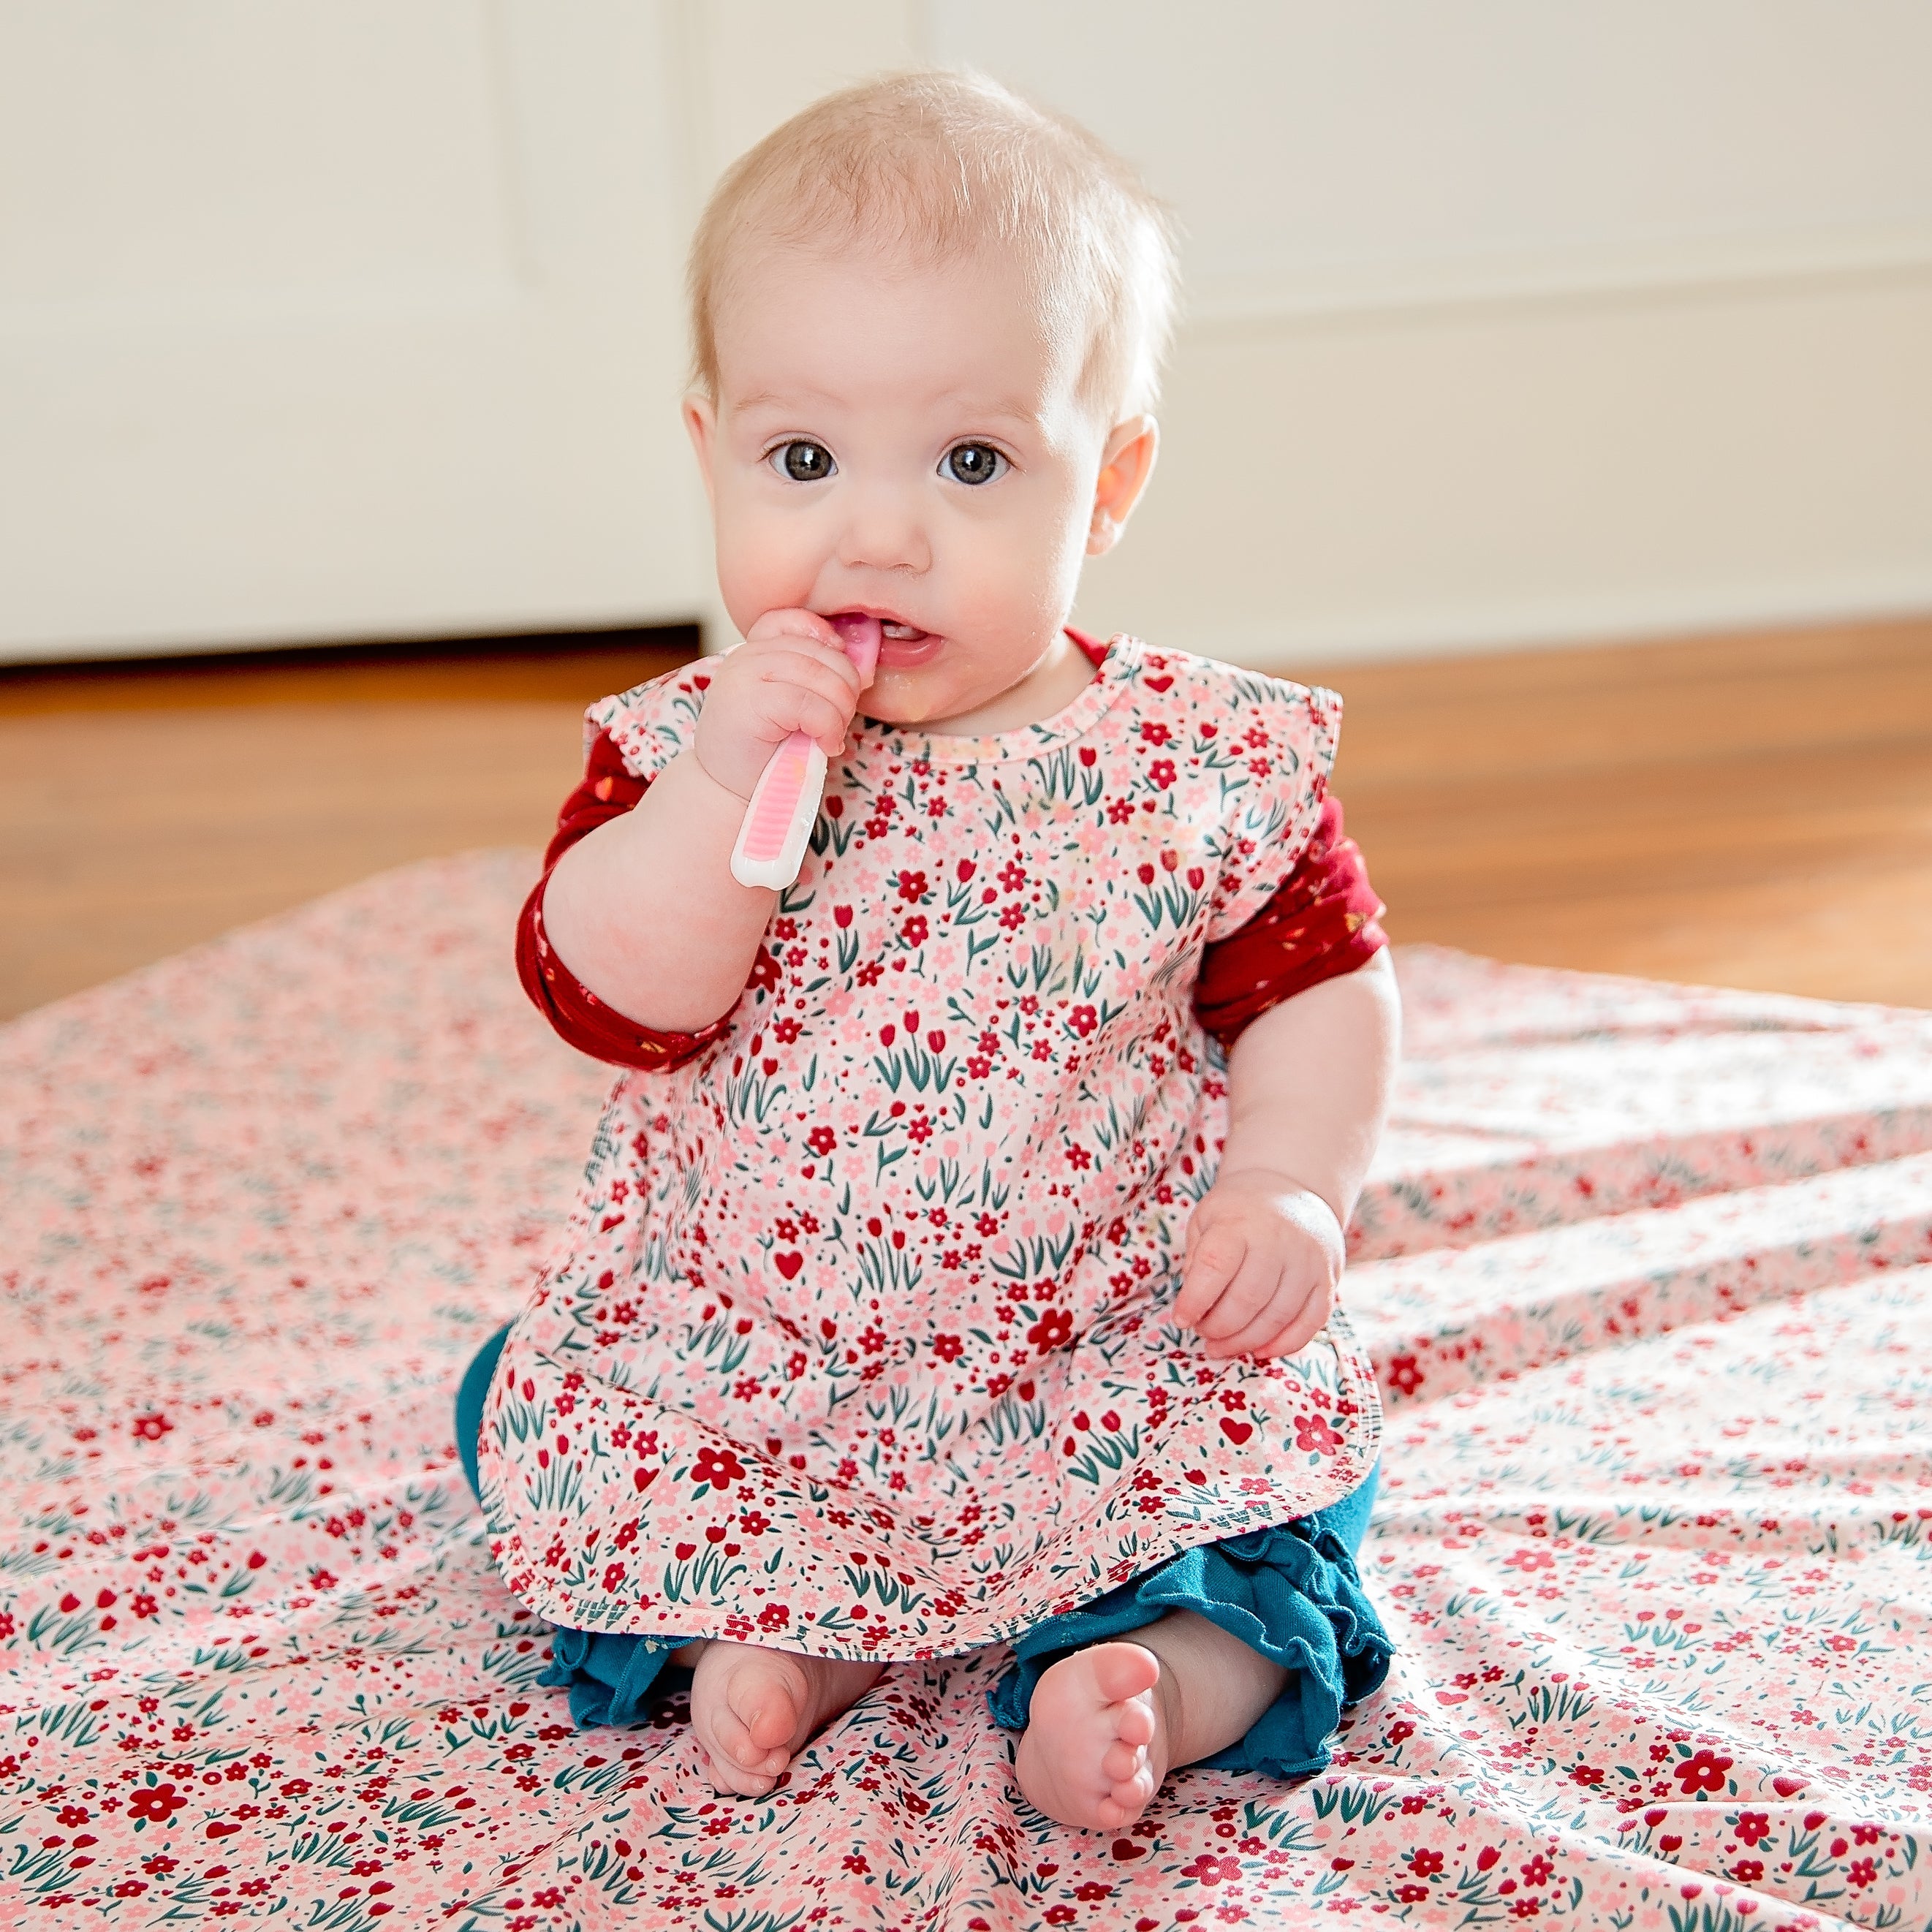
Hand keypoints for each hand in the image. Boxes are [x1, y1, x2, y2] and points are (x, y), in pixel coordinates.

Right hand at [691, 608, 866, 800]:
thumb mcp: (789, 704)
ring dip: (840, 711)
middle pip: (821, 653)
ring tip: (831, 736)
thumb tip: (863, 666)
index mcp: (754, 651)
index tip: (841, 679)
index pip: (796, 621)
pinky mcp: (751, 702)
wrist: (724, 791)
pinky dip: (829, 727)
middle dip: (846, 689)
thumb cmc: (763, 752)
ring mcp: (744, 675)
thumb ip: (812, 677)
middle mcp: (746, 656)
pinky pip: (812, 704)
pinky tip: (825, 745)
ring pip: (821, 677)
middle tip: (840, 722)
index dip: (829, 643)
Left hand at [1173, 1169, 1343, 1360]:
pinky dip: (1284, 1345)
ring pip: (1278, 1317)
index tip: (1181, 1320)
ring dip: (1246, 1342)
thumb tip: (1192, 1309)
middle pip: (1247, 1299)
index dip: (1195, 1300)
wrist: (1293, 1189)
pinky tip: (1259, 1351)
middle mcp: (1278, 1241)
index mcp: (1240, 1223)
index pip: (1215, 1267)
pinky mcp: (1328, 1280)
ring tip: (1223, 1347)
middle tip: (1204, 1334)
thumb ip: (1196, 1261)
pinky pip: (1311, 1323)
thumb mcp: (1206, 1219)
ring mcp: (1308, 1262)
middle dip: (1219, 1327)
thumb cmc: (1239, 1211)